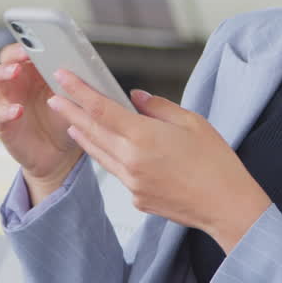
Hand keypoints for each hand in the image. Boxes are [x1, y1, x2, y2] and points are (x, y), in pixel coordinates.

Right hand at [0, 44, 83, 191]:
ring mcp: (6, 102)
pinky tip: (19, 110)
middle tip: (26, 50)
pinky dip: (7, 111)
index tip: (38, 33)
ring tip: (16, 71)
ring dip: (4, 73)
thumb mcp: (72, 98)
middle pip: (5, 58)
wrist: (59, 154)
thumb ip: (72, 81)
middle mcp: (17, 83)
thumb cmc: (64, 120)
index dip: (29, 39)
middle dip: (14, 51)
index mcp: (34, 72)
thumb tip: (83, 63)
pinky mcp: (4, 125)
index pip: (25, 48)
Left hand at [46, 69, 272, 252]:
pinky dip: (108, 156)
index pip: (100, 108)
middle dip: (70, 112)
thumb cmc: (216, 163)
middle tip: (55, 97)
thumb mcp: (192, 122)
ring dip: (83, 136)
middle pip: (91, 131)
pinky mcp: (137, 198)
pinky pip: (116, 172)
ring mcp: (132, 183)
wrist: (226, 206)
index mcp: (144, 137)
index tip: (63, 77)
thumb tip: (135, 97)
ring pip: (99, 154)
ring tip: (72, 122)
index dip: (78, 91)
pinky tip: (107, 148)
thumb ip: (158, 107)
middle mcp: (131, 161)